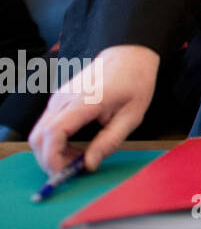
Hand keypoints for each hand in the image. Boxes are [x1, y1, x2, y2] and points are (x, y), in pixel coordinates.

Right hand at [29, 45, 160, 175]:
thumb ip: (110, 141)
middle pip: (38, 137)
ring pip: (39, 134)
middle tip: (72, 172)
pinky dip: (54, 143)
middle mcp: (65, 98)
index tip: (66, 173)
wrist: (129, 55)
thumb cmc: (135, 82)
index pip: (53, 132)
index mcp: (85, 100)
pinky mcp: (58, 100)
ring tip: (79, 159)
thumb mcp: (133, 115)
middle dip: (49, 161)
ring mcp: (58, 98)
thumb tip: (89, 165)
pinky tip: (75, 147)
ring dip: (52, 153)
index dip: (53, 158)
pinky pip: (47, 127)